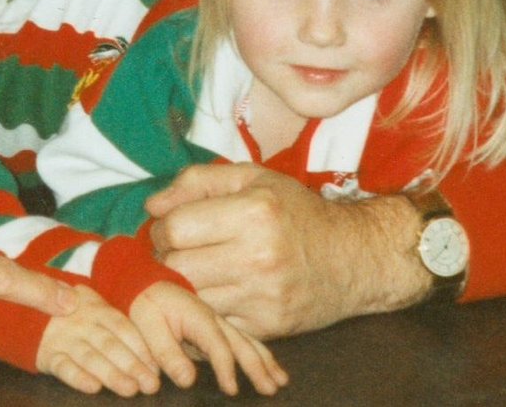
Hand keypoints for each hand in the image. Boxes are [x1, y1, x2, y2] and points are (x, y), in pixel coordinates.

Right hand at [36, 285, 160, 396]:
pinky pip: (63, 367)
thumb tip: (151, 358)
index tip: (157, 368)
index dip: (141, 348)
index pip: (123, 327)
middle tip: (151, 385)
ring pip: (90, 357)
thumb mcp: (91, 309)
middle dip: (133, 365)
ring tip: (130, 390)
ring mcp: (62, 338)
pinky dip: (78, 378)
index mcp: (96, 308)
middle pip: (110, 344)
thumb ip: (115, 326)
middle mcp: (81, 322)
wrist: (23, 309)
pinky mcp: (46, 354)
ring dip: (112, 374)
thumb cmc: (70, 314)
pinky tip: (94, 388)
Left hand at [128, 281, 287, 395]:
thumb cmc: (144, 302)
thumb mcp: (147, 324)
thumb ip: (166, 352)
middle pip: (241, 343)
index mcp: (198, 316)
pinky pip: (243, 339)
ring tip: (281, 381)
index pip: (217, 346)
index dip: (226, 368)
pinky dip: (259, 352)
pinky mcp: (216, 325)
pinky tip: (271, 366)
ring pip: (247, 340)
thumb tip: (187, 381)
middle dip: (258, 366)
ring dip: (265, 360)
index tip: (232, 390)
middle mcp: (213, 317)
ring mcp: (218, 320)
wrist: (144, 280)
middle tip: (271, 388)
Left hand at [145, 163, 429, 337]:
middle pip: (176, 267)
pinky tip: (214, 293)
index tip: (171, 229)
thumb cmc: (296, 212)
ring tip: (194, 271)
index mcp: (253, 213)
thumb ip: (197, 182)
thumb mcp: (252, 179)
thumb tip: (151, 207)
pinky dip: (206, 310)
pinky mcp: (267, 327)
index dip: (162, 228)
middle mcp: (259, 257)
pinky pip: (213, 323)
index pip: (175, 228)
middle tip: (176, 252)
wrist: (354, 258)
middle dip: (165, 259)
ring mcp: (263, 297)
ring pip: (190, 299)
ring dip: (183, 287)